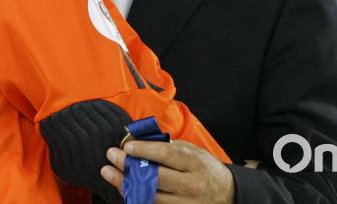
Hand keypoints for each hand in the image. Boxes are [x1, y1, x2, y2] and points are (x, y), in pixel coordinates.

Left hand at [100, 140, 234, 203]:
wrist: (227, 194)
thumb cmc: (204, 168)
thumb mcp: (192, 151)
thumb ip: (168, 146)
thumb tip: (139, 139)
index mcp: (195, 163)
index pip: (167, 155)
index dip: (145, 150)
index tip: (126, 146)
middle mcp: (192, 185)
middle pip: (156, 177)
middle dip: (130, 166)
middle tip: (111, 156)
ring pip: (152, 197)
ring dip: (127, 184)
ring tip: (110, 173)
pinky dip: (137, 198)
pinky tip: (124, 188)